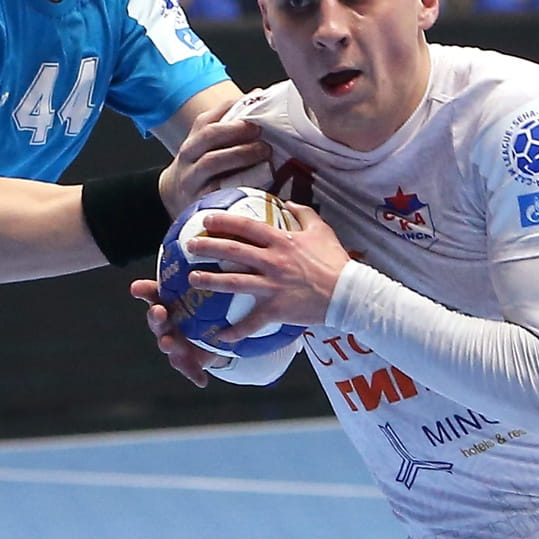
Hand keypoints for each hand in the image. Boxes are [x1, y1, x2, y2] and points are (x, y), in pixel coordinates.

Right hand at [129, 276, 219, 387]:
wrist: (212, 338)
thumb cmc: (203, 309)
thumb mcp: (203, 292)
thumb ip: (202, 275)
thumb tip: (206, 248)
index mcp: (165, 304)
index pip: (151, 295)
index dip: (143, 291)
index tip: (136, 288)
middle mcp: (165, 325)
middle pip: (156, 320)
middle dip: (156, 316)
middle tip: (159, 311)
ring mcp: (173, 344)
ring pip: (166, 343)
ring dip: (167, 343)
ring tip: (169, 342)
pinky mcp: (184, 361)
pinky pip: (188, 368)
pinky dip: (194, 374)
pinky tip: (201, 380)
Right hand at [160, 94, 270, 215]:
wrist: (176, 196)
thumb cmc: (202, 165)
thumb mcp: (210, 143)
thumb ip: (231, 122)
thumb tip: (259, 94)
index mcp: (194, 137)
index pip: (208, 118)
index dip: (231, 109)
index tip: (255, 105)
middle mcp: (189, 155)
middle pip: (209, 136)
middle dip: (236, 130)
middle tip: (260, 130)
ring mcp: (191, 178)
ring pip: (211, 161)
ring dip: (240, 154)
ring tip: (264, 151)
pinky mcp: (198, 200)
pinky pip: (217, 189)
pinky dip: (237, 182)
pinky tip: (256, 179)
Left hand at [182, 202, 349, 330]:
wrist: (349, 294)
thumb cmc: (336, 261)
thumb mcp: (322, 231)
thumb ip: (304, 214)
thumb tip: (288, 202)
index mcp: (282, 241)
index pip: (247, 227)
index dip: (224, 221)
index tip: (206, 219)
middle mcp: (273, 261)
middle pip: (234, 251)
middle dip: (208, 246)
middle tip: (189, 246)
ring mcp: (273, 286)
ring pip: (235, 282)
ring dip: (210, 281)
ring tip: (192, 279)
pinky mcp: (276, 309)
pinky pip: (252, 322)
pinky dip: (235, 331)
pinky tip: (220, 336)